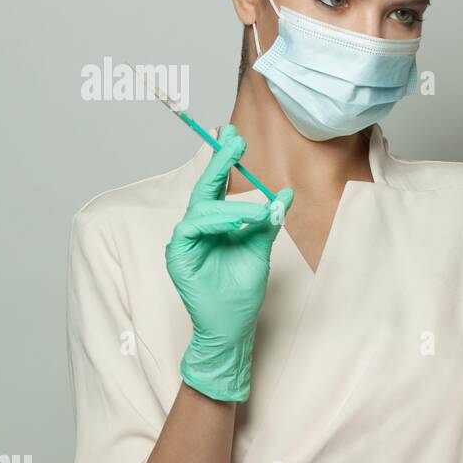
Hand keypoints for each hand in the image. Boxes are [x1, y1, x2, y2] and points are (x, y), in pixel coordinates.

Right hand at [165, 124, 293, 401]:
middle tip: (234, 139)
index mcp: (216, 224)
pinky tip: (236, 222)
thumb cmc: (242, 291)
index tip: (234, 136)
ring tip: (257, 215)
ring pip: (202, 207)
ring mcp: (186, 241)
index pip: (219, 187)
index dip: (225, 161)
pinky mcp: (178, 255)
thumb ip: (269, 221)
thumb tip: (285, 192)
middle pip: (205, 188)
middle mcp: (198, 228)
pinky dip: (216, 222)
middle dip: (219, 162)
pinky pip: (192, 228)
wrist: (233, 325)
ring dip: (232, 206)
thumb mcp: (261, 249)